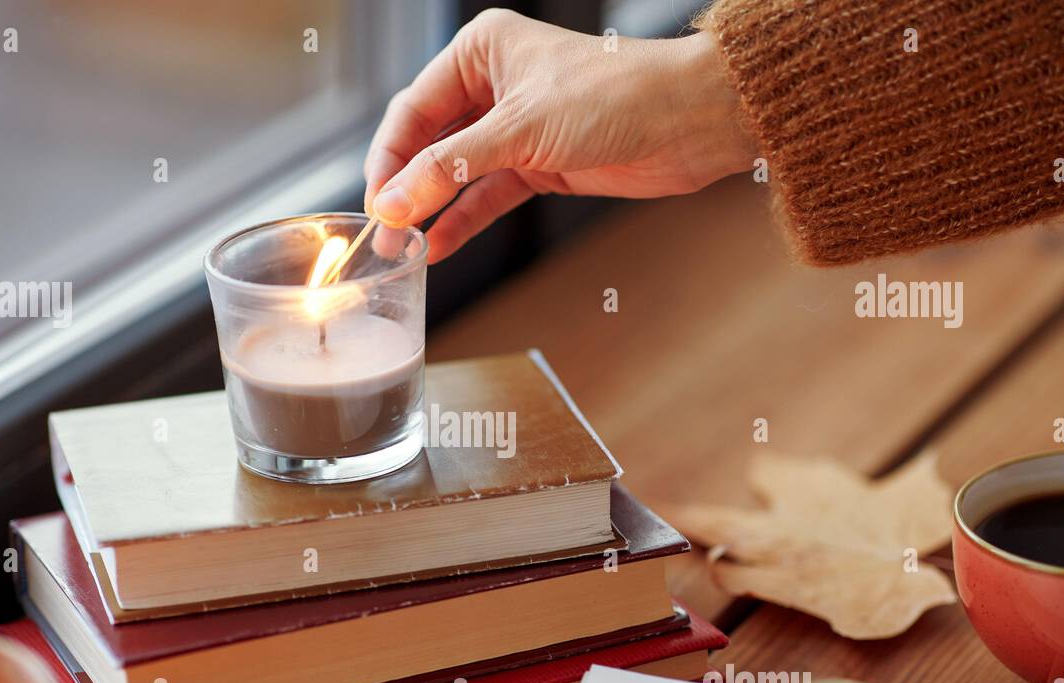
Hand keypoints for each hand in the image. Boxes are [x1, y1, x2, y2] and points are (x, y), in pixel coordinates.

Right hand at [363, 9, 756, 262]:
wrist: (688, 122)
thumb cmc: (614, 95)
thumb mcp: (518, 130)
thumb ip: (450, 169)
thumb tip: (395, 203)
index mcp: (480, 52)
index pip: (413, 110)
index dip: (389, 160)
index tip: (375, 204)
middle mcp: (493, 86)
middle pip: (430, 143)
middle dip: (407, 188)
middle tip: (383, 233)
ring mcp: (516, 129)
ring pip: (457, 174)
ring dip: (432, 210)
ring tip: (404, 248)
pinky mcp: (539, 164)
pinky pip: (488, 196)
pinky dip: (465, 219)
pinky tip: (440, 245)